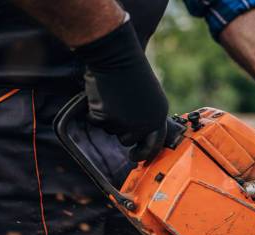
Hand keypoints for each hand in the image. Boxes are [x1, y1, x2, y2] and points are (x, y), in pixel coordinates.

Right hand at [74, 18, 168, 161]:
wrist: (116, 56)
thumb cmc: (132, 71)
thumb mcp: (149, 96)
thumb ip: (146, 115)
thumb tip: (138, 135)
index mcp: (158, 117)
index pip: (153, 144)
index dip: (143, 153)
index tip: (134, 157)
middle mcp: (144, 124)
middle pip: (127, 140)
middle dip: (120, 129)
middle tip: (117, 111)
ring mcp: (125, 123)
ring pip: (111, 130)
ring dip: (108, 117)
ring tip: (113, 96)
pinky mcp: (106, 118)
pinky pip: (96, 121)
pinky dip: (95, 110)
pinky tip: (102, 94)